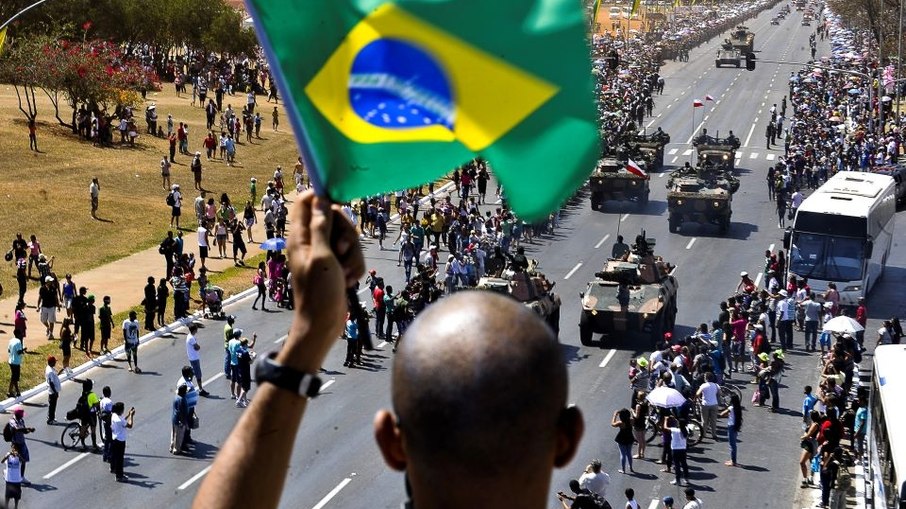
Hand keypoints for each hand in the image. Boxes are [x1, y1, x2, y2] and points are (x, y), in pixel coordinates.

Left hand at [282, 191, 363, 370]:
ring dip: (354, 254)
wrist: (323, 324)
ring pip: (348, 237)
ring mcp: (325, 253)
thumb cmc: (319, 293)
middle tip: (344, 251)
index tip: (339, 209)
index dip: (323, 200)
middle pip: (335, 217)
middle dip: (347, 233)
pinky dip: (355, 267)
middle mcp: (311, 241)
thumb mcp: (322, 256)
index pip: (306, 201)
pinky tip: (349, 281)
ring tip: (346, 273)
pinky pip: (352, 255)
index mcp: (300, 236)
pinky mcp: (336, 265)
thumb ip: (321, 227)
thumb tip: (320, 199)